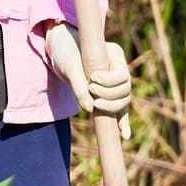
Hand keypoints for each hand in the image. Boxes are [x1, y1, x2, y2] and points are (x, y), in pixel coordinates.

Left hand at [42, 22, 131, 138]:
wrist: (60, 49)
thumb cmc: (66, 52)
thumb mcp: (69, 65)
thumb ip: (78, 85)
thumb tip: (90, 109)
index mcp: (116, 55)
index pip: (122, 74)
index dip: (109, 81)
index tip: (92, 79)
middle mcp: (119, 69)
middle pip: (126, 90)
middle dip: (109, 95)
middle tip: (91, 90)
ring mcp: (115, 83)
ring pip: (123, 101)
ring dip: (112, 107)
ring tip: (95, 104)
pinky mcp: (108, 96)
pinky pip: (119, 111)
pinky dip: (121, 122)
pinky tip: (124, 135)